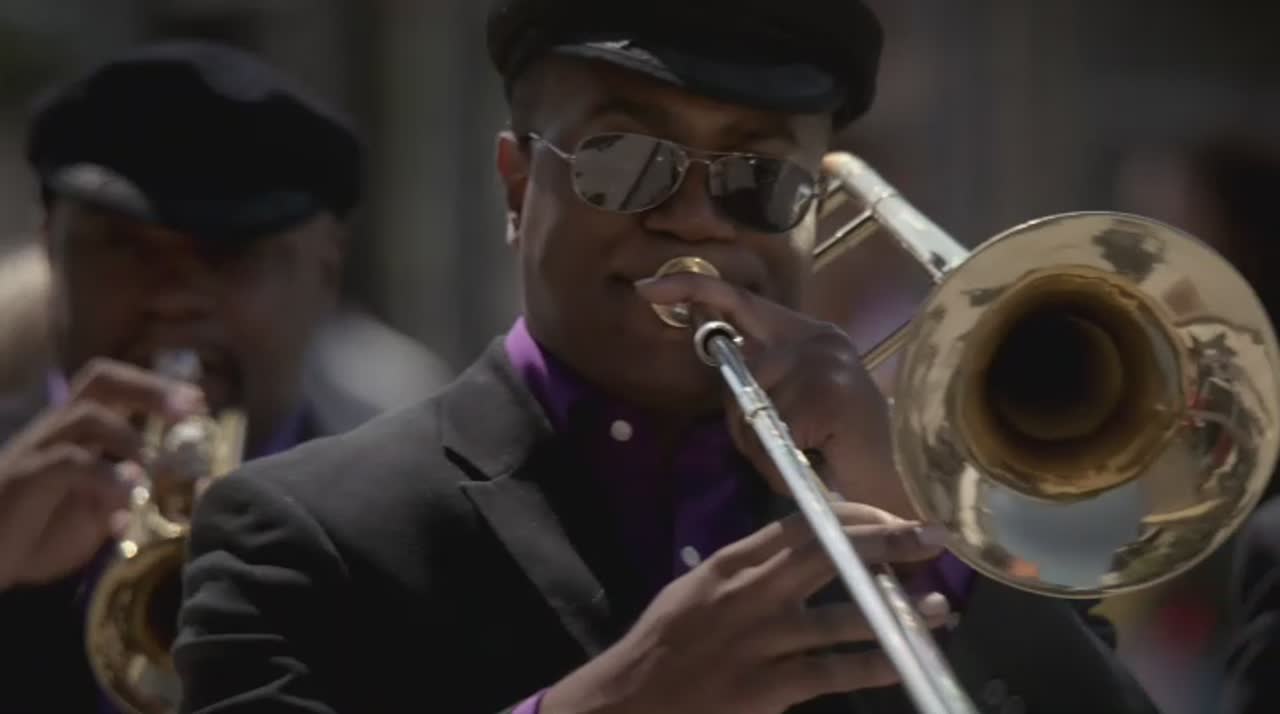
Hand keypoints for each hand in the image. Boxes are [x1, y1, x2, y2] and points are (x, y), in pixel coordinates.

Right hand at [0, 358, 205, 589]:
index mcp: (77, 433)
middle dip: (150, 387)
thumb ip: (133, 495)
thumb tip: (187, 487)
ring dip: (129, 436)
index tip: (199, 403)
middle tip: (190, 408)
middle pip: (101, 379)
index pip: (115, 387)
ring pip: (85, 415)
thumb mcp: (98, 514)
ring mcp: (36, 449)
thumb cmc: (38, 533)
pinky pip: (67, 461)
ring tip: (153, 466)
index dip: (157, 387)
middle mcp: (57, 430)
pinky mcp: (22, 477)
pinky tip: (126, 501)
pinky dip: (104, 476)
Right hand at [540, 502, 950, 713]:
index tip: (889, 513)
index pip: (799, 526)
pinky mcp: (767, 687)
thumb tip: (798, 548)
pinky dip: (872, 664)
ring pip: (840, 617)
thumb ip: (744, 570)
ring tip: (939, 605)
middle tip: (932, 535)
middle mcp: (748, 595)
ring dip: (895, 611)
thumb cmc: (663, 645)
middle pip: (828, 557)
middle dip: (885, 542)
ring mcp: (760, 642)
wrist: (629, 702)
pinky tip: (904, 659)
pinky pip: (831, 671)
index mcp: (729, 565)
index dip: (851, 516)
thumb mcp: (695, 590)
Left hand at [635, 274, 911, 516]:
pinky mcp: (829, 392)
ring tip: (805, 456)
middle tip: (783, 446)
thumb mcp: (790, 407)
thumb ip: (756, 384)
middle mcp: (816, 336)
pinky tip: (813, 462)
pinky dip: (779, 460)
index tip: (645, 288)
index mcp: (805, 333)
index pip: (738, 299)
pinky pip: (771, 430)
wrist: (901, 486)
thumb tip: (717, 367)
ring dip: (763, 446)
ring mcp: (825, 361)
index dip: (691, 290)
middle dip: (742, 418)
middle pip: (737, 370)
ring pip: (750, 405)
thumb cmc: (841, 454)